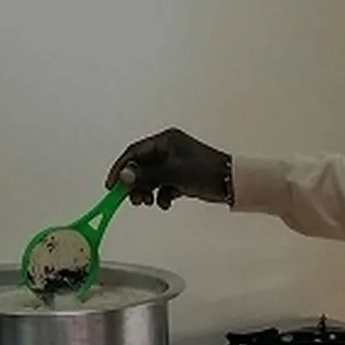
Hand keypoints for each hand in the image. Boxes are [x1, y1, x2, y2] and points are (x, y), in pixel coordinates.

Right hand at [107, 129, 231, 210]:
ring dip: (147, 191)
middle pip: (141, 166)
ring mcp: (175, 163)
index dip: (121, 168)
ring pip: (152, 178)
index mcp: (165, 140)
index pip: (134, 152)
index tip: (111, 186)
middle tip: (133, 200)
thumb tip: (123, 177)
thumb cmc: (205, 172)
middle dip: (135, 183)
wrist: (233, 183)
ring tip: (148, 203)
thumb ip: (147, 176)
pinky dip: (162, 196)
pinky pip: (164, 186)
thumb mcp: (173, 173)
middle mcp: (168, 149)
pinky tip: (166, 203)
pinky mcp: (182, 177)